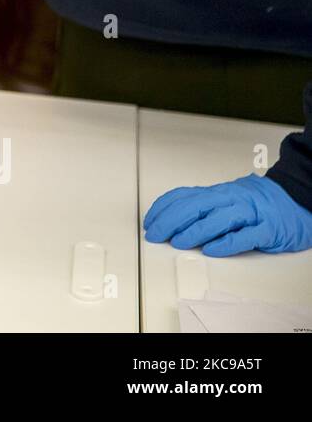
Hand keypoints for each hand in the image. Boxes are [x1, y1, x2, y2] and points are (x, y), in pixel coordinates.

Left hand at [143, 174, 311, 255]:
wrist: (294, 200)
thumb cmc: (254, 204)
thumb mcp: (223, 199)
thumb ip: (200, 206)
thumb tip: (168, 217)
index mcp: (216, 193)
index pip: (184, 196)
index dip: (163, 208)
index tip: (149, 222)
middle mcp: (230, 200)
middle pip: (196, 206)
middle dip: (171, 220)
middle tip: (156, 235)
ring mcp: (250, 213)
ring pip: (218, 219)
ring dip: (195, 231)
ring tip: (179, 242)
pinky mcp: (267, 229)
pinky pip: (246, 236)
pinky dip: (227, 243)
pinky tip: (212, 250)